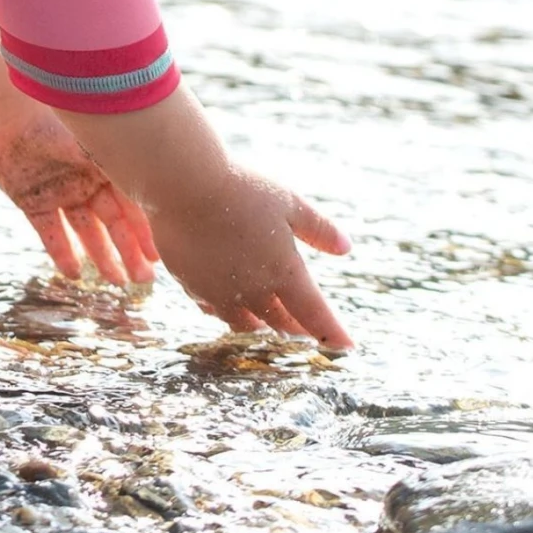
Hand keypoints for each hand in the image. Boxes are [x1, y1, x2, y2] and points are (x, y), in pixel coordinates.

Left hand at [0, 108, 159, 286]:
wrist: (4, 111)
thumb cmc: (52, 118)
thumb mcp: (89, 142)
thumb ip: (115, 164)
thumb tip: (153, 183)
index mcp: (103, 163)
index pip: (131, 202)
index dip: (145, 230)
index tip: (158, 256)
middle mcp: (85, 180)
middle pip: (112, 221)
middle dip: (128, 250)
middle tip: (142, 280)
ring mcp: (59, 192)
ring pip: (85, 231)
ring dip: (101, 256)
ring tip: (116, 282)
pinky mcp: (32, 201)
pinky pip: (50, 232)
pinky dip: (61, 252)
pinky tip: (73, 274)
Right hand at [147, 163, 352, 347]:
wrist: (184, 186)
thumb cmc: (241, 189)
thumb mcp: (290, 203)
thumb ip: (319, 229)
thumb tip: (346, 248)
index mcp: (284, 273)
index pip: (315, 315)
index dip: (333, 333)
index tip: (347, 347)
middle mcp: (253, 291)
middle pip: (280, 323)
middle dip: (296, 329)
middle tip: (305, 330)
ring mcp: (220, 292)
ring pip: (244, 324)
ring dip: (260, 325)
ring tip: (266, 324)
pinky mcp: (191, 285)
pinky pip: (213, 309)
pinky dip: (226, 312)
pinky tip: (226, 304)